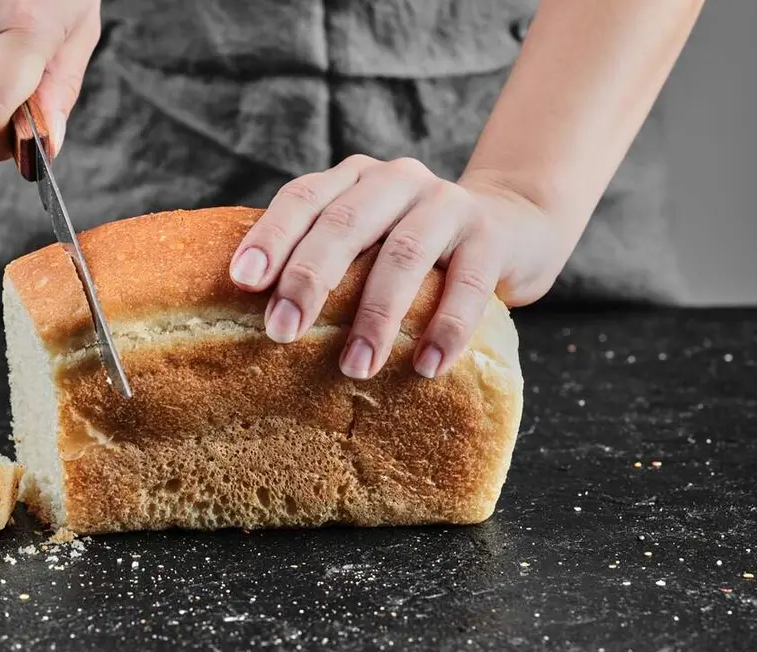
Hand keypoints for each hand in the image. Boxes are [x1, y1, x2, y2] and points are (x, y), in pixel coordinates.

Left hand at [229, 155, 566, 379]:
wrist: (514, 226)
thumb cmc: (417, 249)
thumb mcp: (369, 242)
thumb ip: (327, 261)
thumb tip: (262, 324)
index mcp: (355, 179)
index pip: (304, 197)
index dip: (271, 236)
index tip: (242, 281)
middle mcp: (398, 181)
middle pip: (345, 223)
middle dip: (309, 279)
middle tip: (282, 332)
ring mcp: (448, 204)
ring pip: (403, 254)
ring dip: (375, 316)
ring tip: (355, 367)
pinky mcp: (491, 236)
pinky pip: (468, 284)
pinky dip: (447, 328)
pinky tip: (429, 367)